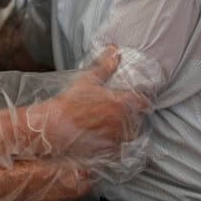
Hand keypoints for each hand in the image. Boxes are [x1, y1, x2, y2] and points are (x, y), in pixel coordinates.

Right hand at [29, 46, 147, 156]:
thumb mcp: (89, 79)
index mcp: (122, 103)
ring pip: (130, 135)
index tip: (136, 100)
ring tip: (111, 127)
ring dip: (124, 131)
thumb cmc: (72, 101)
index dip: (141, 100)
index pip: (143, 102)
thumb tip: (115, 49)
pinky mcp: (109, 151)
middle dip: (131, 116)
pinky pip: (120, 150)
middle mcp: (124, 122)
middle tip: (117, 113)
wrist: (56, 125)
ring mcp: (117, 138)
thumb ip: (106, 65)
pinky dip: (116, 146)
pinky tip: (105, 140)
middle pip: (137, 119)